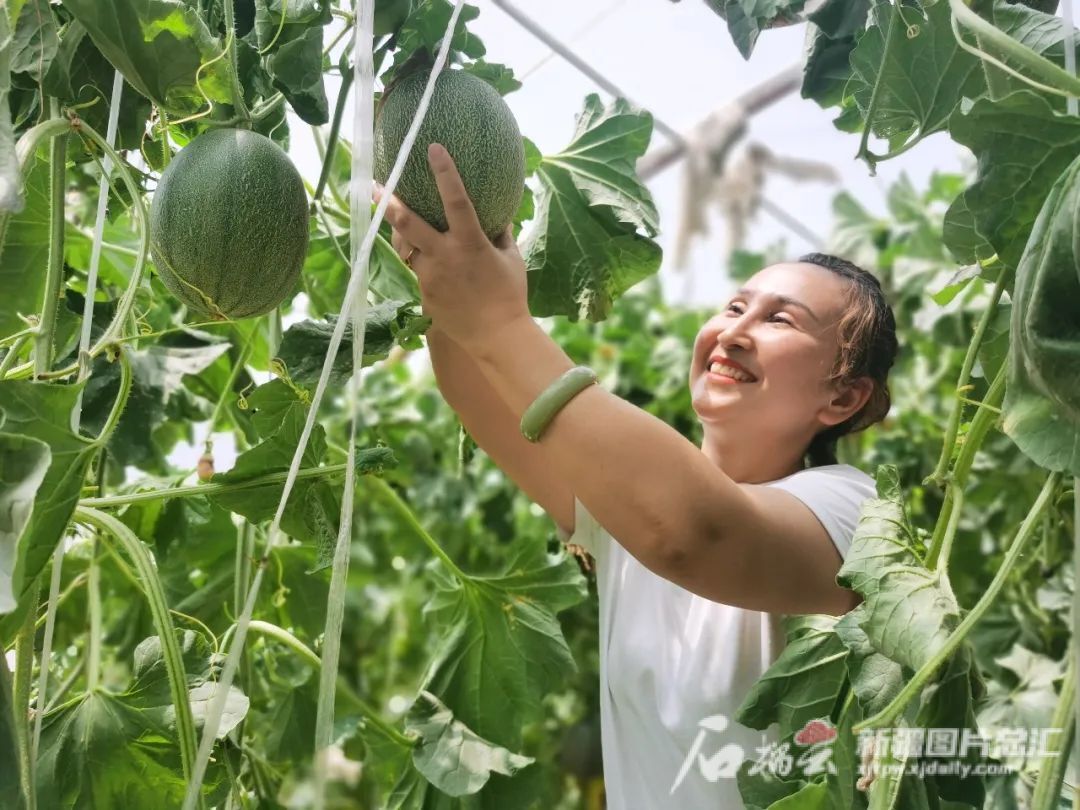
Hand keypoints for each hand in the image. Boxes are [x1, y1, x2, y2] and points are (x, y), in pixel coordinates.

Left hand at [374, 143, 530, 355]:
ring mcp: (431, 276)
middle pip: (408, 223)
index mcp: (470, 243)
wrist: (496, 336)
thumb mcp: (511, 259)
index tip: (434, 148)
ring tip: (393, 220)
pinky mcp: (425, 294)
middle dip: (387, 201)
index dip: (444, 172)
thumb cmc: (510, 296)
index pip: (455, 199)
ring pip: (407, 248)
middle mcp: (445, 256)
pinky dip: (422, 263)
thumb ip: (501, 234)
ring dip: (402, 235)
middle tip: (373, 185)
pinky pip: (418, 271)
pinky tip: (427, 262)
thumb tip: (496, 214)